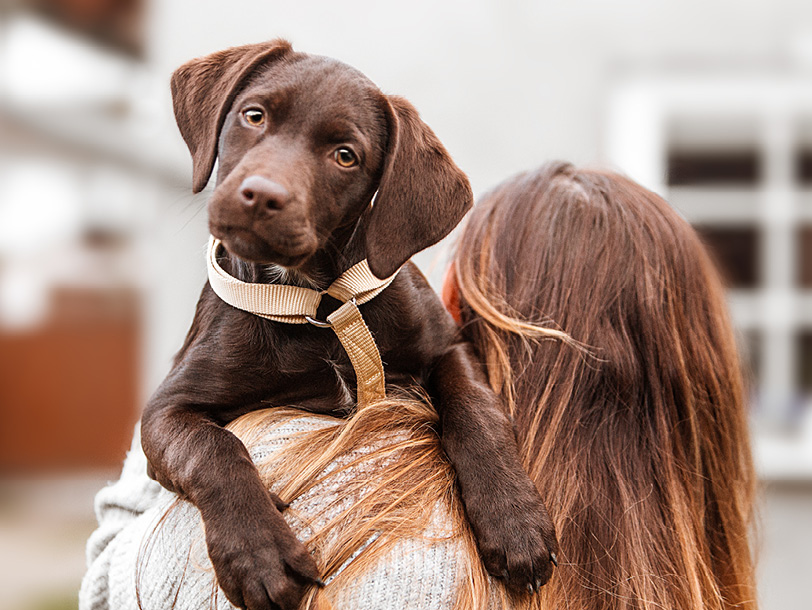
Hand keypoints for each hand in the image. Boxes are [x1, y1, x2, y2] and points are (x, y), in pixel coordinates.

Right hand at [204, 502, 321, 609]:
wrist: (225, 492)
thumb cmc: (255, 501)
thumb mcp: (280, 516)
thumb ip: (290, 539)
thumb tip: (304, 554)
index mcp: (282, 538)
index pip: (304, 565)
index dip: (312, 579)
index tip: (316, 585)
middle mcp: (263, 555)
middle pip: (282, 593)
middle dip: (289, 605)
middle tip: (292, 607)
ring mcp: (242, 565)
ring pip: (258, 603)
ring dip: (267, 609)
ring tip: (272, 609)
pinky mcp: (224, 569)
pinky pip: (236, 598)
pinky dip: (245, 603)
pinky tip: (250, 601)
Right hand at [464, 471, 558, 593]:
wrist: (489, 465)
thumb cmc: (510, 483)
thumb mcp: (534, 504)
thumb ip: (541, 528)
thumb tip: (551, 555)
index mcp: (543, 523)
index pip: (551, 555)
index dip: (546, 569)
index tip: (542, 574)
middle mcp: (529, 532)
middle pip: (537, 566)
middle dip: (535, 579)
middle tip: (530, 585)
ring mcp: (509, 534)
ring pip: (520, 569)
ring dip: (519, 580)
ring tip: (516, 582)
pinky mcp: (489, 534)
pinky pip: (495, 563)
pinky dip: (498, 570)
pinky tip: (498, 567)